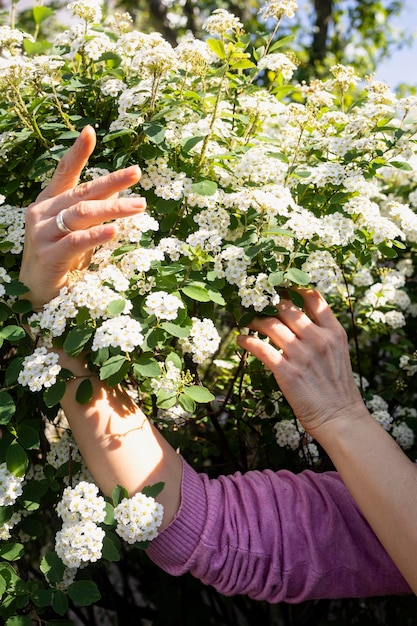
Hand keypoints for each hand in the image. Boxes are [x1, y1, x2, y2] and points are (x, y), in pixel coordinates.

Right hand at [19, 126, 145, 310]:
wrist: (36, 292)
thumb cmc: (61, 258)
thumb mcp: (76, 230)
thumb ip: (91, 212)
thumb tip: (118, 192)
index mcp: (50, 203)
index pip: (64, 173)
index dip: (77, 152)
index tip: (90, 131)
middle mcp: (43, 213)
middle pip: (82, 193)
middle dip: (112, 182)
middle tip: (137, 173)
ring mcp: (43, 234)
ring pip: (82, 214)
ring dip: (114, 209)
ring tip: (139, 205)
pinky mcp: (48, 255)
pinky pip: (76, 242)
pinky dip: (96, 236)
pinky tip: (114, 231)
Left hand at [237, 289, 365, 438]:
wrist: (340, 419)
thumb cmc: (338, 390)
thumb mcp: (339, 355)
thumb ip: (323, 336)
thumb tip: (301, 322)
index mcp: (334, 333)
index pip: (314, 298)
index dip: (294, 289)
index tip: (280, 288)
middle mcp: (318, 339)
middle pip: (287, 307)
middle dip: (269, 303)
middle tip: (257, 303)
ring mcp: (301, 354)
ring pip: (270, 324)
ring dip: (255, 320)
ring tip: (247, 322)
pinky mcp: (286, 371)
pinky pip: (260, 348)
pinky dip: (247, 341)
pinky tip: (242, 340)